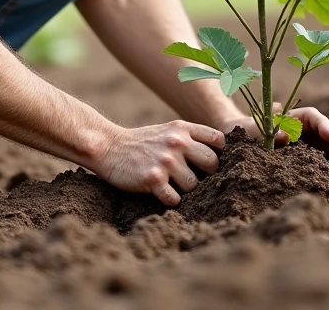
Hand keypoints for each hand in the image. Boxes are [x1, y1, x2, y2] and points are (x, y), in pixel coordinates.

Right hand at [93, 121, 224, 206]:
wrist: (108, 147)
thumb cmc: (142, 142)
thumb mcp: (168, 131)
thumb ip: (191, 138)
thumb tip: (220, 157)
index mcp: (182, 128)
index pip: (218, 140)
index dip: (219, 154)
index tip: (208, 163)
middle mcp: (176, 142)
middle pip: (212, 164)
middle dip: (206, 175)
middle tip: (193, 178)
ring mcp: (165, 161)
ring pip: (194, 185)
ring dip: (185, 190)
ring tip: (172, 184)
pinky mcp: (153, 179)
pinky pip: (175, 199)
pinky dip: (170, 199)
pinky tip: (161, 192)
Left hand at [215, 106, 328, 166]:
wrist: (239, 146)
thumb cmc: (249, 132)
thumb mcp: (258, 129)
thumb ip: (271, 131)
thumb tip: (285, 136)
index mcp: (298, 118)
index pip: (316, 118)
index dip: (327, 126)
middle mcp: (309, 133)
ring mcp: (311, 150)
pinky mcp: (310, 166)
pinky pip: (323, 170)